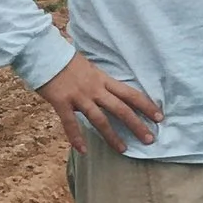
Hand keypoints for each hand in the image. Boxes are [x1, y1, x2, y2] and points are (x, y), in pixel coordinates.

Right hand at [40, 54, 163, 154]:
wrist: (43, 51)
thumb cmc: (65, 61)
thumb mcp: (90, 68)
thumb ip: (100, 81)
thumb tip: (109, 92)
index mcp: (103, 79)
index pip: (130, 93)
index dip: (146, 105)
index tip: (159, 117)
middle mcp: (95, 88)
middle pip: (121, 108)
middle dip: (137, 124)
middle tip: (150, 139)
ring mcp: (78, 96)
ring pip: (100, 119)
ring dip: (112, 136)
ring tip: (124, 150)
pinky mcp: (61, 102)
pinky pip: (70, 123)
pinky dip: (76, 137)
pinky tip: (83, 151)